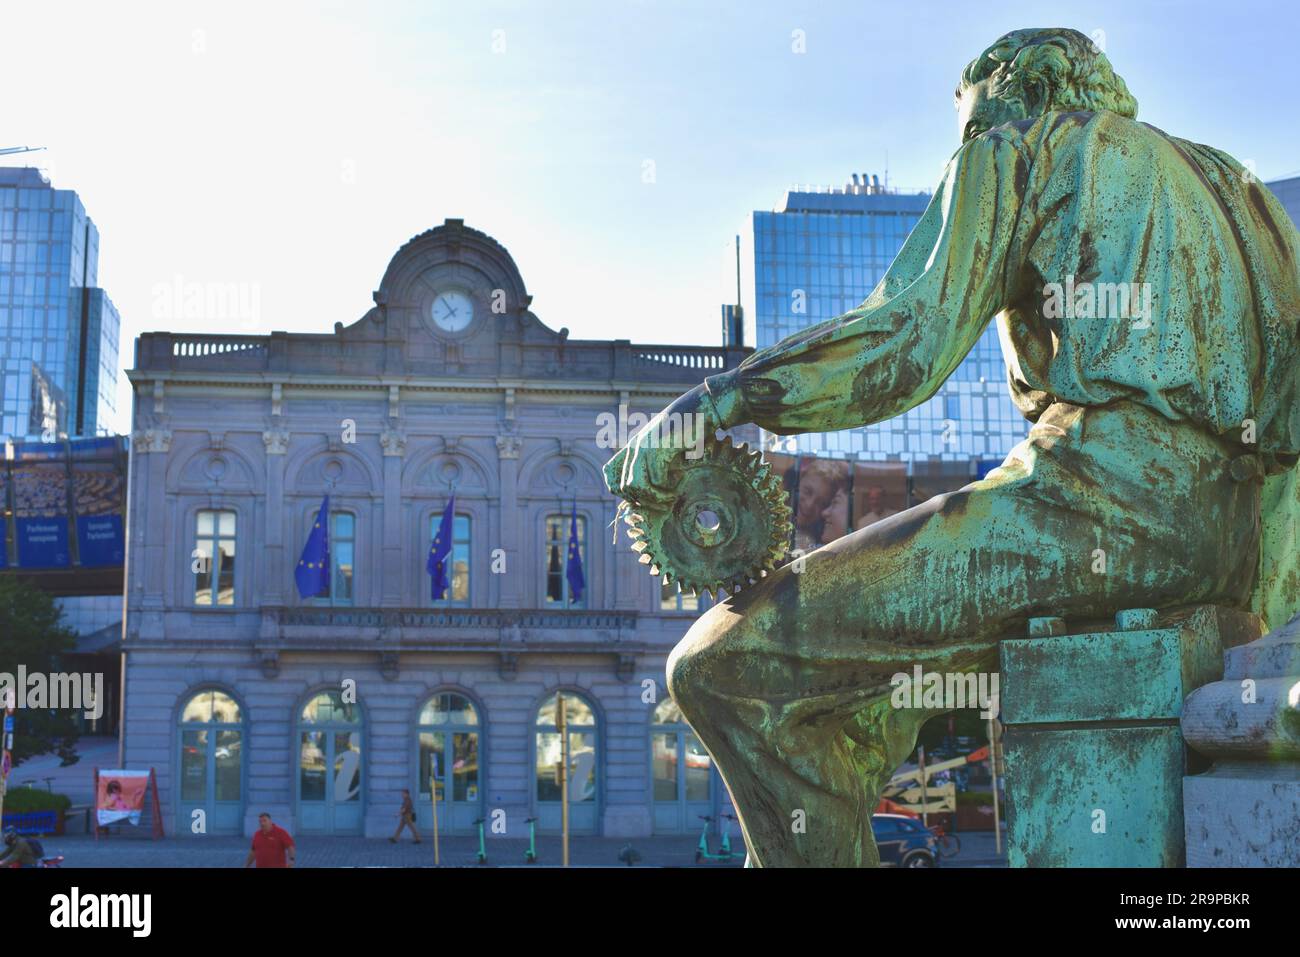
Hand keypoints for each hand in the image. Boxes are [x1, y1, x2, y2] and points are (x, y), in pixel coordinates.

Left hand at [604, 384, 721, 508]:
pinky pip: (656, 481)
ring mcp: (645, 447)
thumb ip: (655, 460)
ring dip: (656, 497)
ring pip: (637, 486)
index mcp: (633, 446)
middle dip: (644, 500)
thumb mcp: (666, 445)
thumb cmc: (688, 428)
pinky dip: (668, 489)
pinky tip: (680, 483)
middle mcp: (635, 446)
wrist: (701, 408)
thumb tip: (650, 487)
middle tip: (662, 501)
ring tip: (671, 496)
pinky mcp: (658, 449)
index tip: (646, 498)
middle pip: (624, 487)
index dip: (626, 493)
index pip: (611, 477)